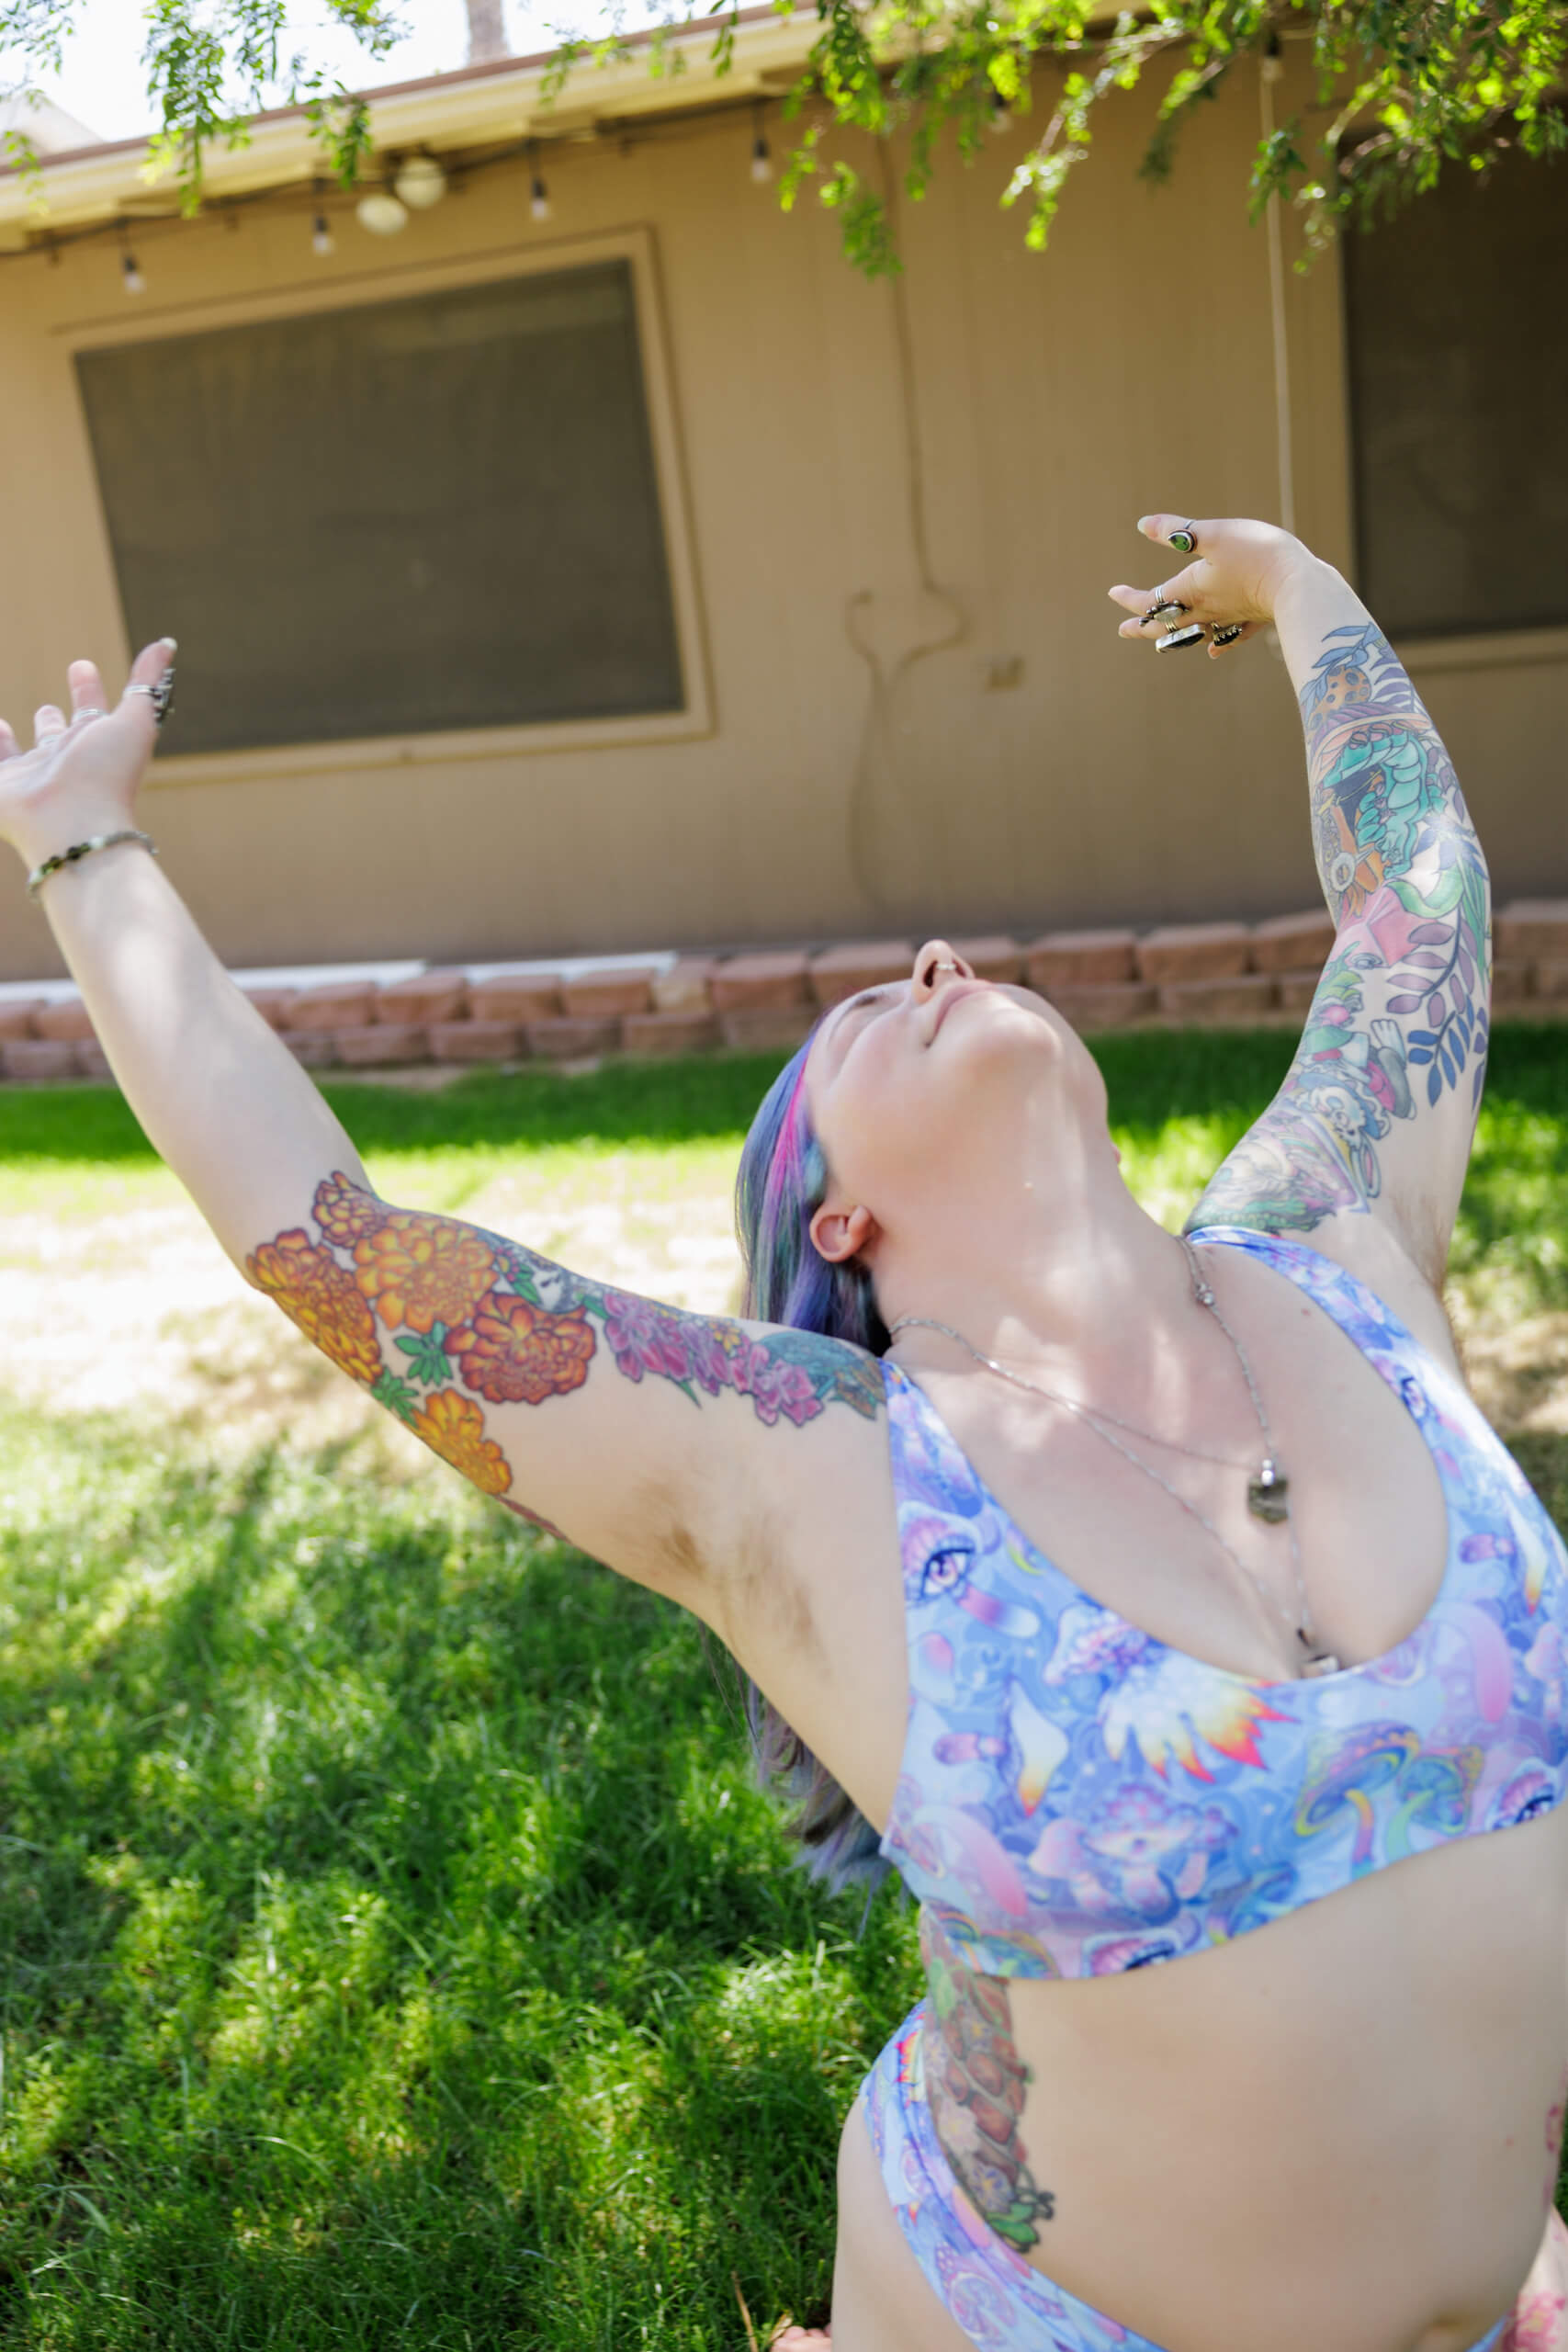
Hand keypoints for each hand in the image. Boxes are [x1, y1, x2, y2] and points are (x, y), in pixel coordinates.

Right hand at [0, 637, 174, 872]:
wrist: (72, 826)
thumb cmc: (107, 774)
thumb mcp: (135, 721)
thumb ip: (146, 683)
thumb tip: (167, 643)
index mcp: (94, 745)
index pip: (90, 712)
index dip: (87, 689)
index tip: (81, 666)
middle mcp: (63, 761)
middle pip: (56, 737)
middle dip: (52, 721)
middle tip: (50, 709)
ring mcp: (31, 777)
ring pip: (20, 755)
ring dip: (10, 740)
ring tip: (1, 725)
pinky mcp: (2, 788)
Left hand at [1107, 512, 1321, 659]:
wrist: (1298, 583)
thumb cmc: (1255, 554)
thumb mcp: (1211, 534)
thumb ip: (1176, 531)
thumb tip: (1143, 524)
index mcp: (1191, 590)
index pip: (1150, 601)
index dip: (1129, 599)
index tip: (1113, 593)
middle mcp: (1206, 610)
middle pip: (1166, 626)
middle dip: (1143, 626)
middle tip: (1124, 630)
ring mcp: (1230, 619)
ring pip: (1194, 633)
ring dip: (1174, 636)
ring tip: (1162, 639)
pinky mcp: (1254, 620)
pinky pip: (1230, 637)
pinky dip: (1217, 642)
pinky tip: (1214, 649)